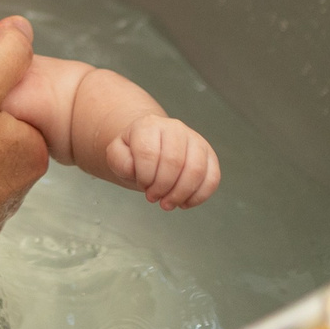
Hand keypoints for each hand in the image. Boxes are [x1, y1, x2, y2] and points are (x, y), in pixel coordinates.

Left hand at [106, 116, 220, 209]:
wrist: (150, 144)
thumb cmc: (134, 152)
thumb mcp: (117, 154)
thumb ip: (119, 160)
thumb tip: (134, 169)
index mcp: (149, 125)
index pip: (149, 153)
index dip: (145, 177)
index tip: (142, 185)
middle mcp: (174, 128)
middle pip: (174, 162)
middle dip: (162, 188)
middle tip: (154, 198)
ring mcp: (195, 140)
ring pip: (196, 170)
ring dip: (181, 194)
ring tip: (168, 203)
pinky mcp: (209, 154)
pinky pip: (213, 177)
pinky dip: (199, 196)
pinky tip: (185, 202)